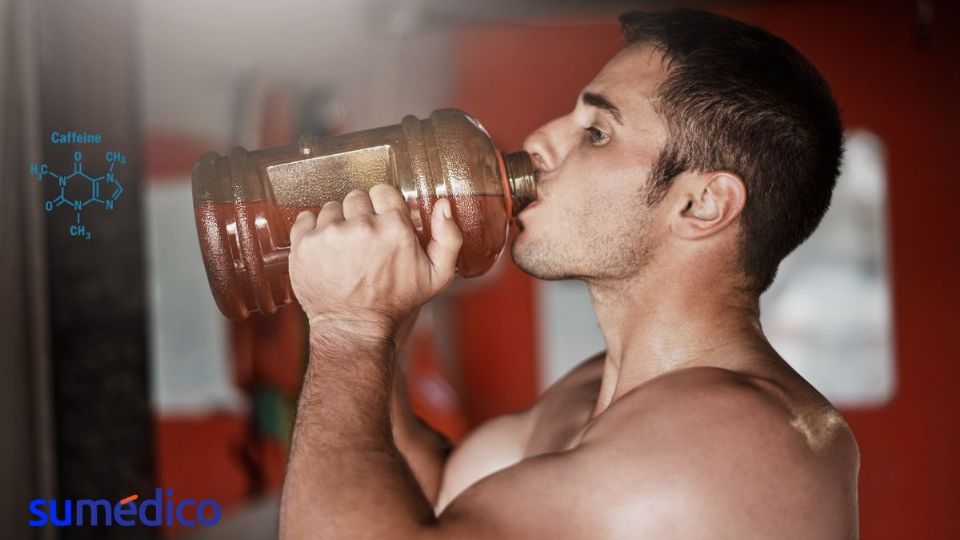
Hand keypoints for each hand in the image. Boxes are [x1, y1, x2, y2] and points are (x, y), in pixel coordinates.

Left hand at [288, 185, 462, 340]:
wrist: (354, 328)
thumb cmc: (395, 303)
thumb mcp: (437, 276)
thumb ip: (448, 237)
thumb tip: (443, 205)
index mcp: (393, 227)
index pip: (383, 191)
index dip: (383, 205)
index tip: (381, 221)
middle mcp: (361, 226)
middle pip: (356, 197)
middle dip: (360, 214)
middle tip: (363, 240)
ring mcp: (329, 234)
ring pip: (331, 207)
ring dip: (337, 222)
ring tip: (344, 248)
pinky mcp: (304, 244)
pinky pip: (306, 218)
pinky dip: (313, 229)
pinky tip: (324, 248)